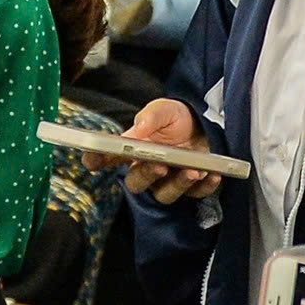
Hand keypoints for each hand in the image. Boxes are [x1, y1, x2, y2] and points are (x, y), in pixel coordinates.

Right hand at [99, 99, 222, 203]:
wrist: (207, 122)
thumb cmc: (177, 118)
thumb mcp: (165, 110)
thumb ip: (151, 117)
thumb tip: (139, 130)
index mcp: (133, 150)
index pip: (108, 159)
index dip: (97, 161)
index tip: (92, 160)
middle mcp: (147, 169)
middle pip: (137, 183)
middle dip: (147, 175)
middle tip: (160, 166)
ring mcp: (169, 180)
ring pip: (165, 194)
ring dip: (178, 184)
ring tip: (192, 171)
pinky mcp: (192, 187)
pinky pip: (196, 194)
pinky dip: (204, 186)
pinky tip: (211, 174)